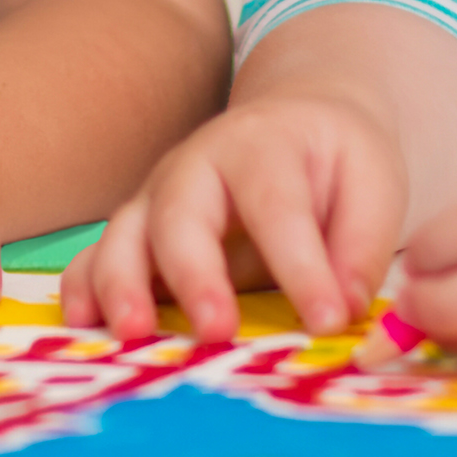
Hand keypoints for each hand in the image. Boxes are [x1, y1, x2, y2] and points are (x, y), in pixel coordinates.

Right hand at [63, 90, 407, 340]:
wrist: (295, 123)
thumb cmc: (334, 161)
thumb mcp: (372, 183)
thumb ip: (361, 247)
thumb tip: (343, 313)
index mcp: (263, 147)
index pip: (277, 206)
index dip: (301, 266)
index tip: (327, 320)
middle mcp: (197, 166)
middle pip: (181, 213)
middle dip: (194, 274)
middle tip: (217, 330)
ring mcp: (158, 199)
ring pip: (126, 234)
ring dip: (123, 284)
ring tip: (133, 332)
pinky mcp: (138, 233)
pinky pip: (95, 256)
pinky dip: (83, 288)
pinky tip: (83, 325)